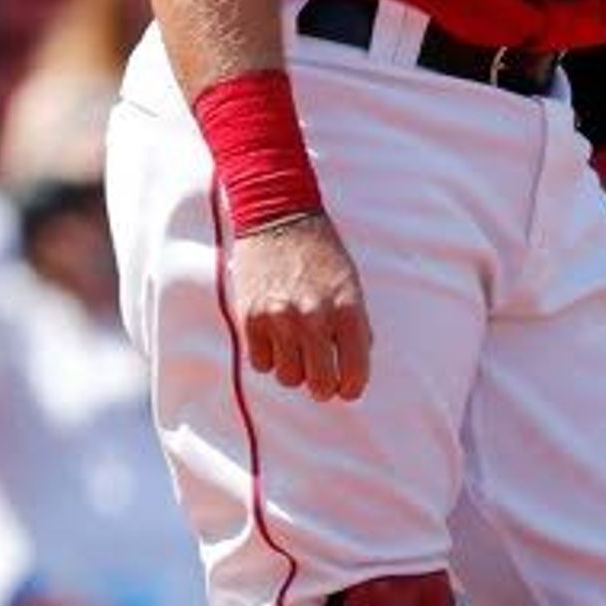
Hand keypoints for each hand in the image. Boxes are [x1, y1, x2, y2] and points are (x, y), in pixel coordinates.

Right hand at [226, 211, 371, 402]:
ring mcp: (279, 319)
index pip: (354, 373)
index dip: (351, 387)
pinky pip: (260, 362)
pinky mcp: (250, 317)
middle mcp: (313, 318)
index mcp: (347, 310)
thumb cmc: (321, 253)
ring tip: (295, 350)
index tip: (346, 387)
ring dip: (293, 369)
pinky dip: (268, 357)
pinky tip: (274, 339)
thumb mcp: (351, 286)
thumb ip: (354, 328)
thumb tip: (350, 370)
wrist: (278, 217)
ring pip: (288, 377)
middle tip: (320, 378)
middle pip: (319, 384)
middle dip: (322, 386)